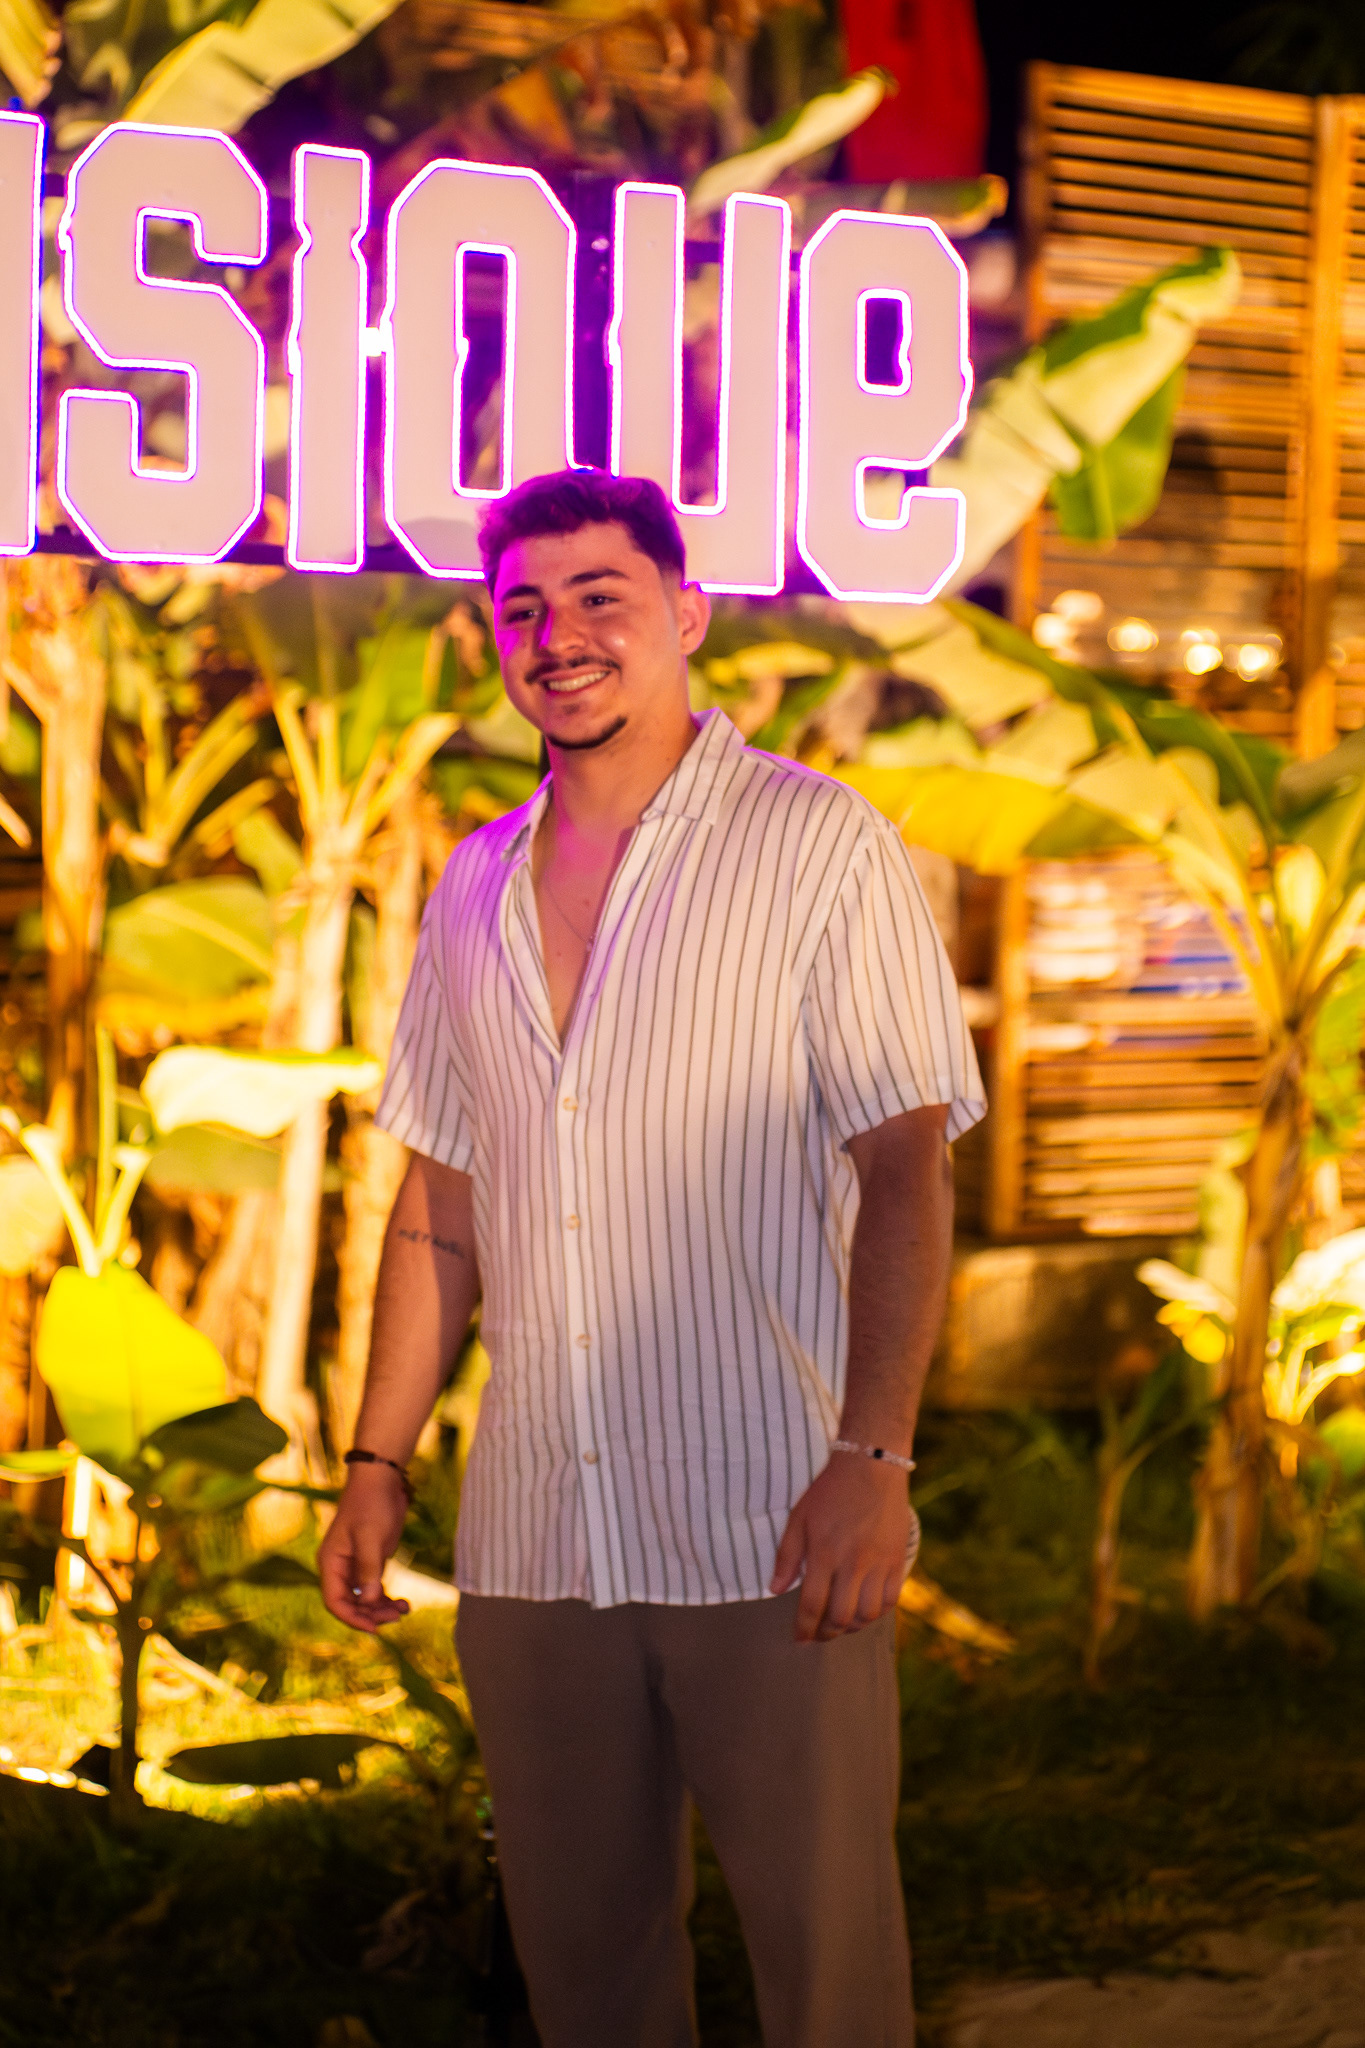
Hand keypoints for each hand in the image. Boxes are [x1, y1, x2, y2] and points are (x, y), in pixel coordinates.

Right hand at [318, 1466, 412, 1632]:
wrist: (382, 1480)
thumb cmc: (371, 1504)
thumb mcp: (370, 1536)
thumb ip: (369, 1569)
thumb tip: (371, 1601)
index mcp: (330, 1563)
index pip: (334, 1601)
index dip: (352, 1618)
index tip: (374, 1627)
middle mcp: (340, 1568)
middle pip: (351, 1604)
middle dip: (372, 1614)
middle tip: (396, 1616)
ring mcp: (355, 1566)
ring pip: (365, 1599)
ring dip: (382, 1609)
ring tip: (404, 1610)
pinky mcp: (371, 1562)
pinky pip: (375, 1589)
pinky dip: (387, 1598)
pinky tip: (403, 1603)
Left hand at [770, 1453, 909, 1643]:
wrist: (871, 1466)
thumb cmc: (830, 1490)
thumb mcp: (800, 1517)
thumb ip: (787, 1555)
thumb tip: (775, 1589)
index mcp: (824, 1553)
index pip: (812, 1604)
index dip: (804, 1628)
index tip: (799, 1639)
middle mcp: (852, 1563)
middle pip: (840, 1616)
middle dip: (826, 1633)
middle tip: (819, 1634)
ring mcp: (878, 1563)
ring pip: (867, 1614)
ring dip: (852, 1626)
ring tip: (841, 1623)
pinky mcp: (896, 1560)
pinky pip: (890, 1600)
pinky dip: (877, 1612)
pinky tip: (865, 1609)